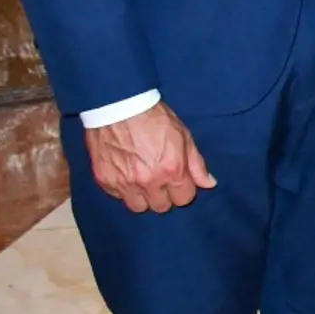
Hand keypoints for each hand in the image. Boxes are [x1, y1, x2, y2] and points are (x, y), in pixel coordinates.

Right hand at [85, 103, 215, 213]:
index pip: (184, 199)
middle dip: (164, 195)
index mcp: (172, 170)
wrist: (118, 106)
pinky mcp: (104, 181)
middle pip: (161, 206)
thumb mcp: (183, 136)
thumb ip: (196, 164)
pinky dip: (124, 190)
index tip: (178, 181)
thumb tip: (209, 184)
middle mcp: (148, 181)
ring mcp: (124, 183)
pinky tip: (126, 174)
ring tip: (143, 181)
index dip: (183, 190)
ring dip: (143, 197)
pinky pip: (118, 197)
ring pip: (138, 207)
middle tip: (160, 180)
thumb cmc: (154, 118)